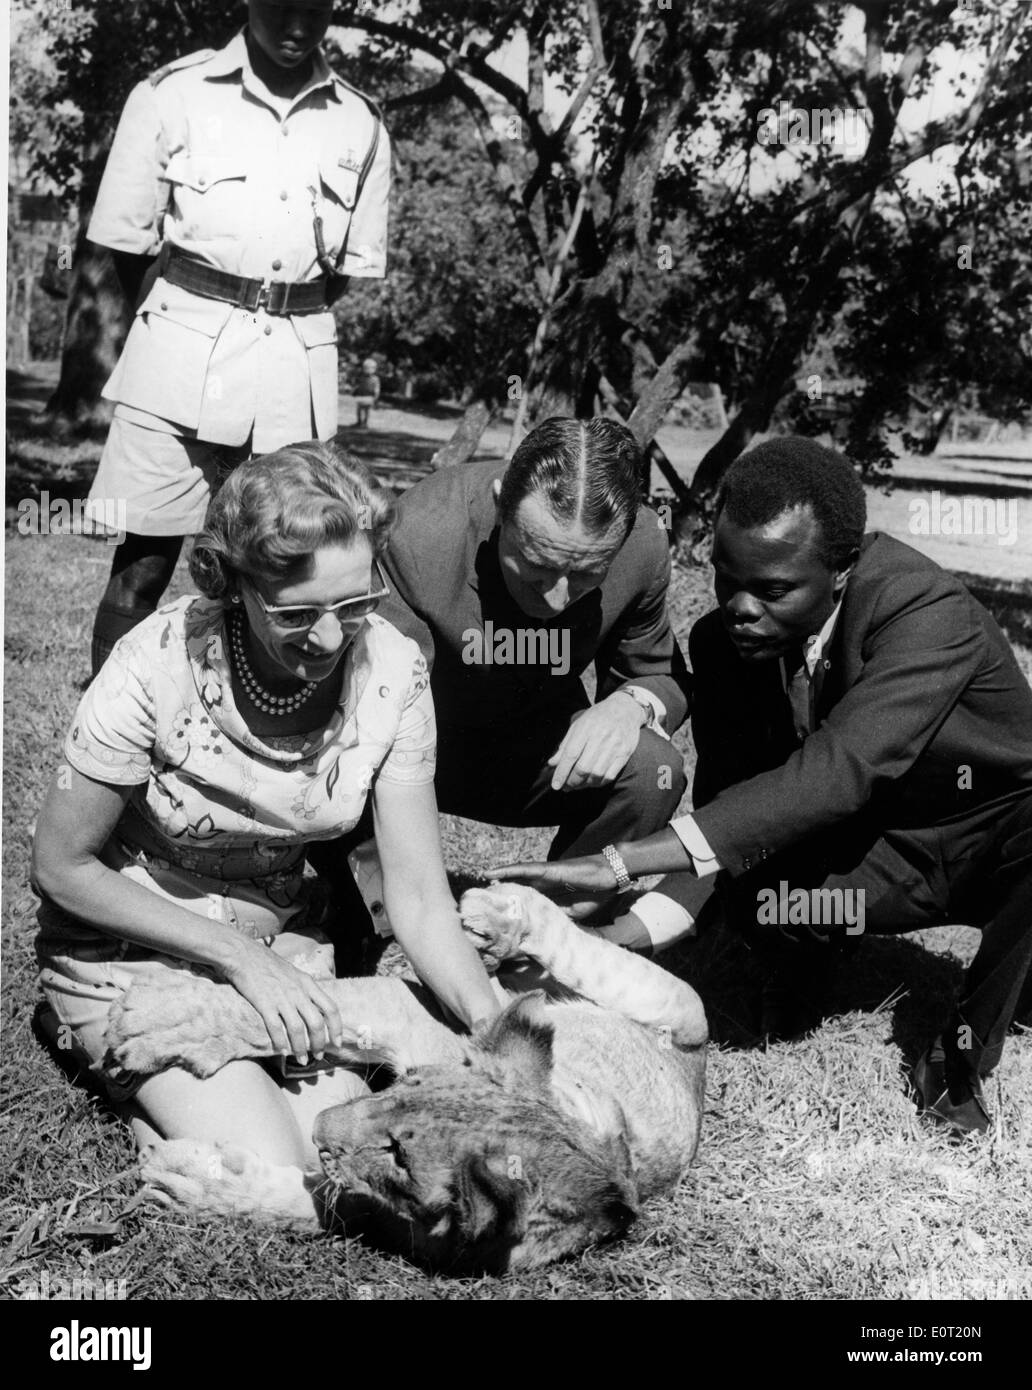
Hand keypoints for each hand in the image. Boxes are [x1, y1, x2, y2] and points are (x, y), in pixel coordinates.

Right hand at [221, 941, 343, 1064]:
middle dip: (319, 1043)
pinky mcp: (264, 1003)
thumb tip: (315, 1007)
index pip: (331, 1008)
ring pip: (297, 1029)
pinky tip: (282, 1052)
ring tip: (302, 1060)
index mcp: (308, 984)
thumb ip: (305, 989)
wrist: (245, 955)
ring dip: (301, 1048)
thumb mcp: (295, 973)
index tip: (337, 1043)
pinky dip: (280, 1042)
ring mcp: (282, 998)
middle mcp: (298, 992)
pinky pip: (276, 1028)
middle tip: (318, 1055)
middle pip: (316, 1023)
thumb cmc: (269, 965)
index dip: (337, 1028)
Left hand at [486, 856, 619, 919]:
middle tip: (478, 898)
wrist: (609, 879)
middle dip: (499, 892)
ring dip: (497, 878)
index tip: (491, 913)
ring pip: (515, 876)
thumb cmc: (594, 896)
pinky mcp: (548, 869)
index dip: (508, 905)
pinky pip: (525, 869)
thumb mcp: (571, 915)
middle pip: (516, 887)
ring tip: (478, 881)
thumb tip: (544, 938)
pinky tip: (492, 872)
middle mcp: (542, 885)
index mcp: (547, 896)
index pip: (523, 900)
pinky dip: (507, 870)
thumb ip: (556, 921)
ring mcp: (544, 876)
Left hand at [547, 693, 643, 790]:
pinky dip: (599, 783)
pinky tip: (593, 781)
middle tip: (566, 786)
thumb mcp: (578, 724)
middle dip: (572, 781)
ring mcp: (615, 746)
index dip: (562, 772)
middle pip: (583, 768)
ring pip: (597, 774)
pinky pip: (610, 775)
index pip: (571, 755)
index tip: (555, 785)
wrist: (626, 709)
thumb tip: (552, 764)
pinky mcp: (625, 754)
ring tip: (578, 784)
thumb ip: (565, 745)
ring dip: (585, 784)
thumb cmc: (598, 717)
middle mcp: (601, 737)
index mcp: (586, 728)